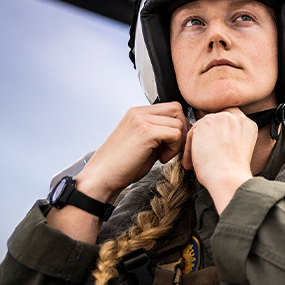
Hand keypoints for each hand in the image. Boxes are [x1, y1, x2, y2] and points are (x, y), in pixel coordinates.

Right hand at [73, 102, 188, 202]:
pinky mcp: (145, 131)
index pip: (170, 108)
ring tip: (164, 155)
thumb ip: (159, 134)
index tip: (171, 145)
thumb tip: (180, 133)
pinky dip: (174, 148)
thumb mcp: (142, 143)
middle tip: (172, 149)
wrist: (102, 176)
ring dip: (178, 141)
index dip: (177, 126)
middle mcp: (139, 112)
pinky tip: (161, 159)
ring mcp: (141, 120)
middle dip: (182, 130)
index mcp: (137, 113)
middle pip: (177, 109)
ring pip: (178, 122)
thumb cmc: (121, 165)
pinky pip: (175, 133)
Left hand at [183, 107, 257, 213]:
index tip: (215, 147)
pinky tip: (191, 164)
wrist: (229, 177)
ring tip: (196, 162)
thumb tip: (216, 140)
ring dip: (197, 145)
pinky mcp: (204, 123)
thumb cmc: (234, 172)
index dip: (221, 133)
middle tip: (204, 156)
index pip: (230, 121)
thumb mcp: (240, 149)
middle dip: (208, 138)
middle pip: (215, 122)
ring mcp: (220, 118)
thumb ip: (232, 138)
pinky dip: (189, 150)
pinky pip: (191, 134)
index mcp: (247, 124)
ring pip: (202, 128)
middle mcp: (235, 117)